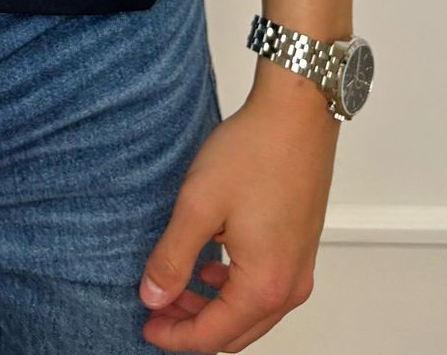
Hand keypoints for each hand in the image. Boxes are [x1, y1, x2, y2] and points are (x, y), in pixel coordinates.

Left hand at [137, 81, 340, 349]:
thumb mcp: (198, 204)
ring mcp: (300, 268)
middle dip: (192, 326)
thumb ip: (172, 257)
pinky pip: (266, 289)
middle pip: (235, 332)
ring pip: (251, 313)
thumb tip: (152, 298)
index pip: (212, 336)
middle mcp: (289, 286)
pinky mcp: (301, 248)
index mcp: (264, 285)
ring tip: (177, 287)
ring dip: (213, 307)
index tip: (145, 324)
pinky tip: (211, 265)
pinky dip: (234, 290)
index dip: (174, 336)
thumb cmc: (254, 151)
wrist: (298, 113)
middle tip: (156, 309)